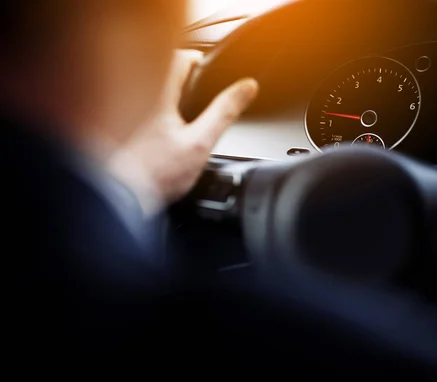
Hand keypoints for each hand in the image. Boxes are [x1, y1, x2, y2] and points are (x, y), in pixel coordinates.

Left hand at [107, 50, 258, 213]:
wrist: (120, 199)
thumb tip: (247, 88)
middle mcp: (136, 99)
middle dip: (185, 83)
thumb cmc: (156, 175)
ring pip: (152, 93)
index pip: (179, 59)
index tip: (209, 72)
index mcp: (156, 94)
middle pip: (164, 74)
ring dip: (170, 99)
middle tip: (200, 97)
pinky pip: (140, 111)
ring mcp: (126, 114)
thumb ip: (224, 112)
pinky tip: (163, 140)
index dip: (198, 62)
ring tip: (184, 120)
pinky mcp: (121, 131)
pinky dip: (156, 116)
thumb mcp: (200, 143)